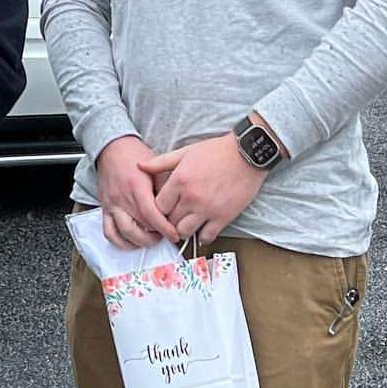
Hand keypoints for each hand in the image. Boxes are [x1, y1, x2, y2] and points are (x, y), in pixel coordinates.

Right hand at [95, 135, 179, 250]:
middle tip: (164, 236)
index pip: (151, 215)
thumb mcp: (156, 167)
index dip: (164, 229)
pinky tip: (132, 242)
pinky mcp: (105, 208)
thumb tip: (177, 207)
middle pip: (138, 228)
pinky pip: (109, 232)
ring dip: (139, 242)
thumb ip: (165, 188)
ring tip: (150, 239)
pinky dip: (120, 241)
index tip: (174, 234)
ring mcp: (111, 205)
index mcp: (136, 187)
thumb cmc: (134, 155)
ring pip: (123, 233)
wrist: (112, 147)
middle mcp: (122, 198)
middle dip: (154, 237)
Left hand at [142, 134, 266, 246]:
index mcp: (179, 181)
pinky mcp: (224, 217)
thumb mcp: (185, 152)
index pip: (158, 207)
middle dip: (169, 221)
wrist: (247, 153)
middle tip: (173, 217)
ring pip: (185, 232)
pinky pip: (207, 237)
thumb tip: (139, 166)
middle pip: (169, 222)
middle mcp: (191, 197)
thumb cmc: (216, 151)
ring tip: (186, 223)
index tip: (163, 208)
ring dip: (183, 230)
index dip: (158, 209)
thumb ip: (161, 162)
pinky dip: (203, 236)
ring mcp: (208, 209)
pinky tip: (203, 228)